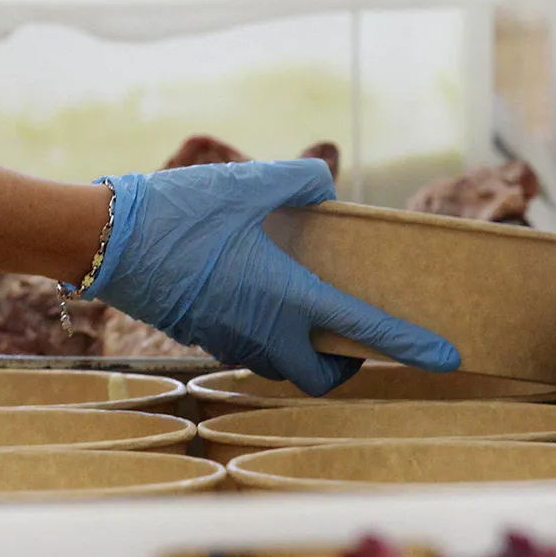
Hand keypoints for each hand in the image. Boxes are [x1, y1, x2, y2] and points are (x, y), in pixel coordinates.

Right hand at [87, 159, 460, 395]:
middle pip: (319, 376)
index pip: (365, 331)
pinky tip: (254, 291)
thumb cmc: (182, 211)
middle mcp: (263, 331)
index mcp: (287, 297)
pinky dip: (265, 332)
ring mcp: (229, 339)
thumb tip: (324, 185)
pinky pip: (247, 346)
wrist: (109, 240)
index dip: (411, 346)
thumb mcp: (251, 182)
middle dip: (342, 366)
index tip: (446, 358)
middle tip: (350, 337)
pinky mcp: (201, 335)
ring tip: (301, 303)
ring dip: (301, 347)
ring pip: (280, 363)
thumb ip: (301, 180)